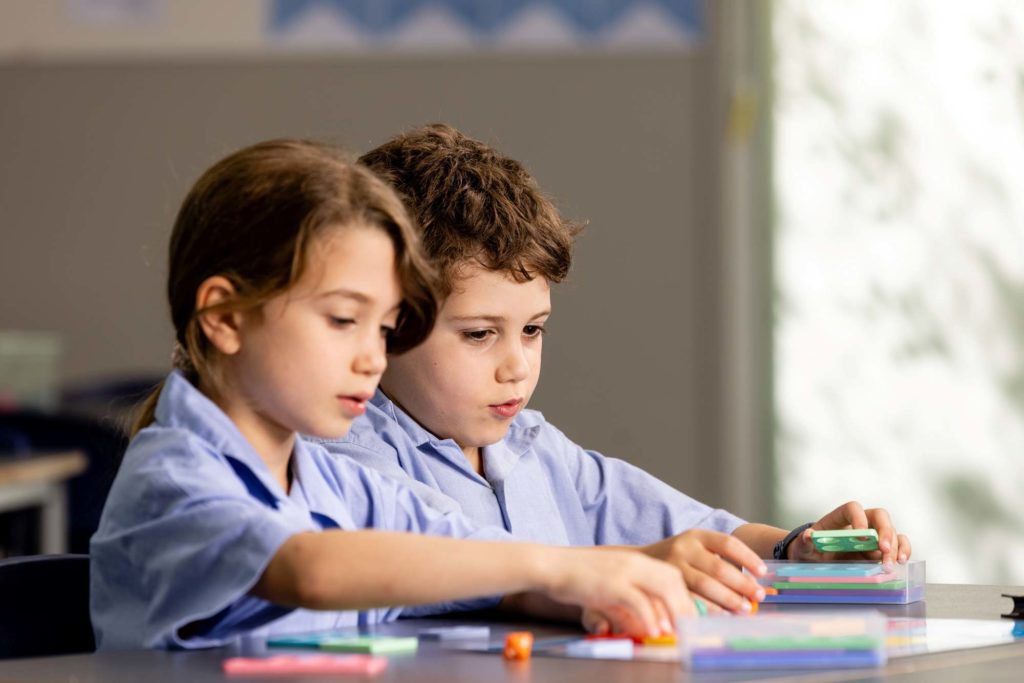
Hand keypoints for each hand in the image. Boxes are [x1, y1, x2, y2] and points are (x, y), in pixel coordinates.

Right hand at [539, 546, 692, 637]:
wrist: (550, 565)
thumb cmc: (577, 578)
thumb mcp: (608, 589)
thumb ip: (627, 604)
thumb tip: (646, 626)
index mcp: (635, 561)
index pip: (671, 575)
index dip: (684, 597)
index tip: (688, 618)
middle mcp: (634, 562)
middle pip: (672, 580)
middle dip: (684, 606)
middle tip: (687, 629)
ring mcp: (623, 571)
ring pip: (663, 588)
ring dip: (673, 612)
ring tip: (675, 632)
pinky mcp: (612, 583)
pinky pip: (638, 600)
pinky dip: (649, 617)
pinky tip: (652, 631)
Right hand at [641, 530, 766, 612]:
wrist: (641, 563)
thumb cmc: (680, 557)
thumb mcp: (696, 547)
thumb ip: (720, 557)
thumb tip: (754, 581)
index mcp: (697, 535)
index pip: (728, 543)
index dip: (748, 558)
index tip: (763, 572)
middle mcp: (684, 548)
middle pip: (719, 567)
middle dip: (742, 584)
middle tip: (758, 596)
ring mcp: (673, 566)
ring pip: (705, 585)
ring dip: (728, 600)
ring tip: (745, 608)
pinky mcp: (665, 585)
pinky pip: (691, 599)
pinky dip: (709, 609)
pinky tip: (722, 615)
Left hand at [788, 501, 911, 564]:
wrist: (819, 561)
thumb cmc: (812, 550)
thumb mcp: (804, 547)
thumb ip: (805, 543)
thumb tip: (808, 537)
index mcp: (840, 517)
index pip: (853, 508)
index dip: (859, 518)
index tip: (860, 535)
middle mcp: (861, 522)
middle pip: (879, 516)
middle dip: (885, 531)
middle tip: (884, 549)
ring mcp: (874, 535)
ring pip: (892, 531)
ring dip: (896, 546)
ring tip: (892, 563)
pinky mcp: (882, 549)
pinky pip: (899, 544)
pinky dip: (903, 551)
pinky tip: (901, 562)